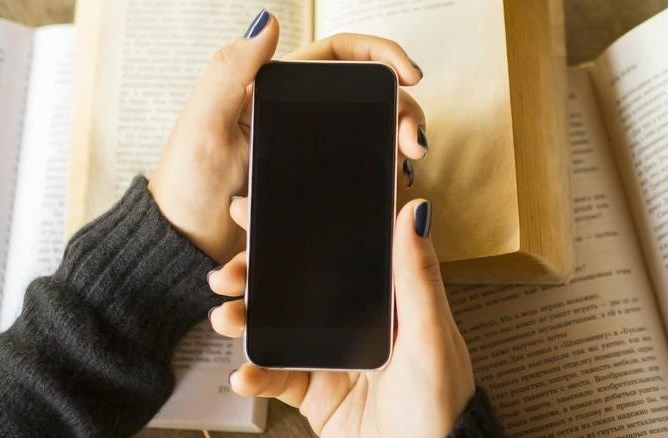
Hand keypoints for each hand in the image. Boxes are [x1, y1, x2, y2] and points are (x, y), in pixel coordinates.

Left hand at [148, 11, 426, 263]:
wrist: (185, 248)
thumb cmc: (185, 188)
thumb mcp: (202, 125)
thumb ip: (230, 72)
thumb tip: (267, 20)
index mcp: (273, 92)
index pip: (338, 56)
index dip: (380, 56)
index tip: (410, 75)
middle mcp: (297, 118)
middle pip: (367, 96)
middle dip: (401, 108)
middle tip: (414, 141)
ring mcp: (310, 154)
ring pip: (371, 134)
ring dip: (397, 142)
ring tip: (407, 167)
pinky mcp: (316, 189)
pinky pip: (362, 174)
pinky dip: (385, 174)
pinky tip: (394, 186)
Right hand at [209, 199, 475, 436]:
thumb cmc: (440, 404)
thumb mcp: (431, 335)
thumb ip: (418, 276)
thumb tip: (414, 212)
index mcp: (380, 300)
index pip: (333, 253)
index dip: (295, 231)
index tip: (258, 211)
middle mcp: (350, 322)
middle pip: (292, 286)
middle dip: (253, 274)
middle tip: (228, 271)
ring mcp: (327, 357)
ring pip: (275, 327)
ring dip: (243, 319)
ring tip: (227, 318)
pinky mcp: (313, 393)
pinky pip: (274, 377)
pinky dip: (253, 375)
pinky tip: (244, 374)